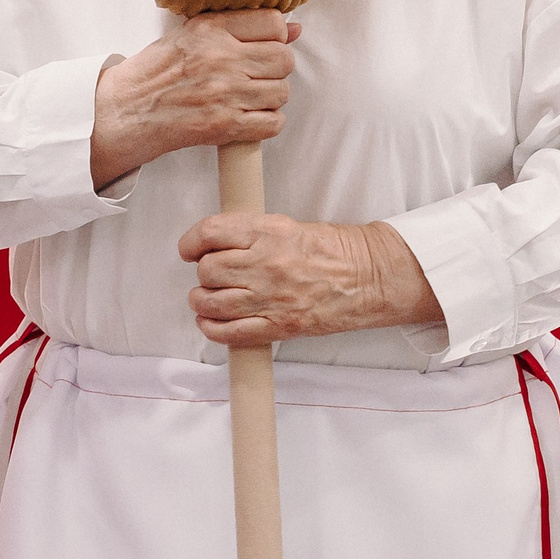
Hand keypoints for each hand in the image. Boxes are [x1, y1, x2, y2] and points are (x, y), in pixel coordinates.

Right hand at [91, 12, 300, 186]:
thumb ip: (237, 28)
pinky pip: (273, 123)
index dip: (275, 35)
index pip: (272, 22)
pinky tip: (247, 118)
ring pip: (282, 92)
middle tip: (255, 76)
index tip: (263, 45)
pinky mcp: (224, 125)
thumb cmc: (153, 74)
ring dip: (270, 98)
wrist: (123, 113)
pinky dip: (266, 123)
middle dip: (275, 69)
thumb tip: (294, 28)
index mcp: (209, 29)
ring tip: (247, 98)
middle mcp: (220, 58)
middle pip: (284, 59)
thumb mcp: (188, 36)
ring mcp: (224, 93)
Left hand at [178, 214, 441, 345]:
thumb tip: (215, 242)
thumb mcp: (288, 226)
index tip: (190, 247)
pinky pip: (229, 333)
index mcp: (268, 232)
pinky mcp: (278, 326)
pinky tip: (212, 322)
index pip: (210, 233)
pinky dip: (212, 328)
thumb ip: (250, 233)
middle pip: (207, 270)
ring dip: (202, 300)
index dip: (191, 242)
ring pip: (211, 301)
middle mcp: (265, 264)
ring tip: (207, 298)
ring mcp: (271, 297)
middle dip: (202, 272)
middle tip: (209, 274)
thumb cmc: (333, 250)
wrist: (369, 277)